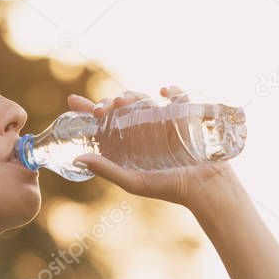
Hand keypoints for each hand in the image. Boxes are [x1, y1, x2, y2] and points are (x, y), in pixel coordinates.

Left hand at [67, 86, 246, 214]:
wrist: (205, 187)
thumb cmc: (169, 188)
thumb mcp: (133, 181)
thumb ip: (106, 170)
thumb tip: (76, 159)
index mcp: (127, 146)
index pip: (102, 124)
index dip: (86, 111)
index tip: (73, 101)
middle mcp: (141, 131)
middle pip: (120, 108)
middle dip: (109, 103)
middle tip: (103, 107)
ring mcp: (161, 121)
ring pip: (142, 99)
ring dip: (131, 96)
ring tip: (124, 101)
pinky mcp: (182, 116)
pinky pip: (177, 96)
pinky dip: (171, 90)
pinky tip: (163, 91)